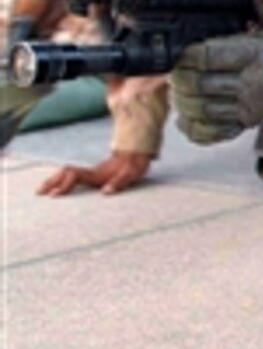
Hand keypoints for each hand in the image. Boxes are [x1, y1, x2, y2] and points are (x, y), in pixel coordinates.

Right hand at [36, 151, 150, 195]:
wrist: (137, 153)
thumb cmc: (134, 165)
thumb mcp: (131, 174)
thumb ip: (119, 182)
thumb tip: (105, 192)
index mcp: (97, 173)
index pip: (74, 176)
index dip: (64, 184)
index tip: (55, 195)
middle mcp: (91, 172)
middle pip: (65, 173)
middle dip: (51, 182)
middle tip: (38, 193)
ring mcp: (91, 173)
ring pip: (66, 173)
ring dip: (54, 180)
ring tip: (42, 191)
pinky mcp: (93, 175)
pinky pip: (72, 176)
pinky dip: (61, 181)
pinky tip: (56, 188)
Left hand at [170, 0, 262, 144]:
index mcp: (256, 56)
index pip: (208, 56)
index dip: (187, 55)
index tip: (182, 52)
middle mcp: (250, 84)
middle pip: (198, 83)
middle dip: (180, 77)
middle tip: (176, 70)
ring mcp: (247, 108)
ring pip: (200, 108)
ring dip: (183, 100)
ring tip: (181, 90)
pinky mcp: (244, 124)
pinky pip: (210, 132)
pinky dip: (192, 127)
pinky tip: (187, 115)